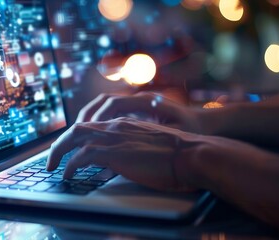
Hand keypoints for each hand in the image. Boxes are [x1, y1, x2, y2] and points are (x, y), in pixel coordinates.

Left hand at [46, 117, 201, 191]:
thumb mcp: (149, 147)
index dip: (77, 136)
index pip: (92, 126)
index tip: (69, 148)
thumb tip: (119, 162)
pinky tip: (68, 175)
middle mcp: (116, 126)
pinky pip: (82, 156)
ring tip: (52, 166)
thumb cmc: (176, 155)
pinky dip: (71, 166)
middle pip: (78, 128)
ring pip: (74, 137)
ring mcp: (114, 137)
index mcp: (124, 124)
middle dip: (60, 142)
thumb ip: (132, 149)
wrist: (191, 153)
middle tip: (52, 157)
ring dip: (59, 152)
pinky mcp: (115, 152)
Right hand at [76, 92, 202, 133]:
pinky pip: (112, 113)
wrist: (206, 123)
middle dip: (85, 117)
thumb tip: (127, 138)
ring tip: (77, 135)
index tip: (85, 132)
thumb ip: (149, 135)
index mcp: (146, 100)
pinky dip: (100, 121)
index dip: (96, 117)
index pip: (112, 103)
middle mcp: (138, 98)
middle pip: (103, 102)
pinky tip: (94, 136)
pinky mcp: (137, 111)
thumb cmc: (192, 128)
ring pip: (105, 106)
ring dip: (90, 119)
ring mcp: (137, 103)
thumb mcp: (173, 133)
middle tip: (72, 135)